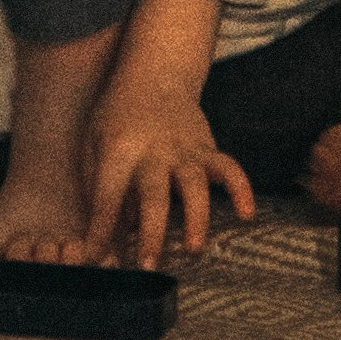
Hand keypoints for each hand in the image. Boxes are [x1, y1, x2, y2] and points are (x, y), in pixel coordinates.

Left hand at [84, 83, 253, 269]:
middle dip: (151, 232)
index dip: (101, 230)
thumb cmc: (116, 117)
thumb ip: (97, 189)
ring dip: (196, 218)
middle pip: (153, 195)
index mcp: (118, 151)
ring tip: (195, 249)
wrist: (154, 72)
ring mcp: (184, 149)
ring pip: (194, 184)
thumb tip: (101, 238)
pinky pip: (229, 167)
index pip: (107, 197)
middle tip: (148, 267)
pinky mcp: (207, 147)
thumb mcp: (93, 145)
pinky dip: (241, 189)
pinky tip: (247, 214)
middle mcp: (153, 151)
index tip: (96, 260)